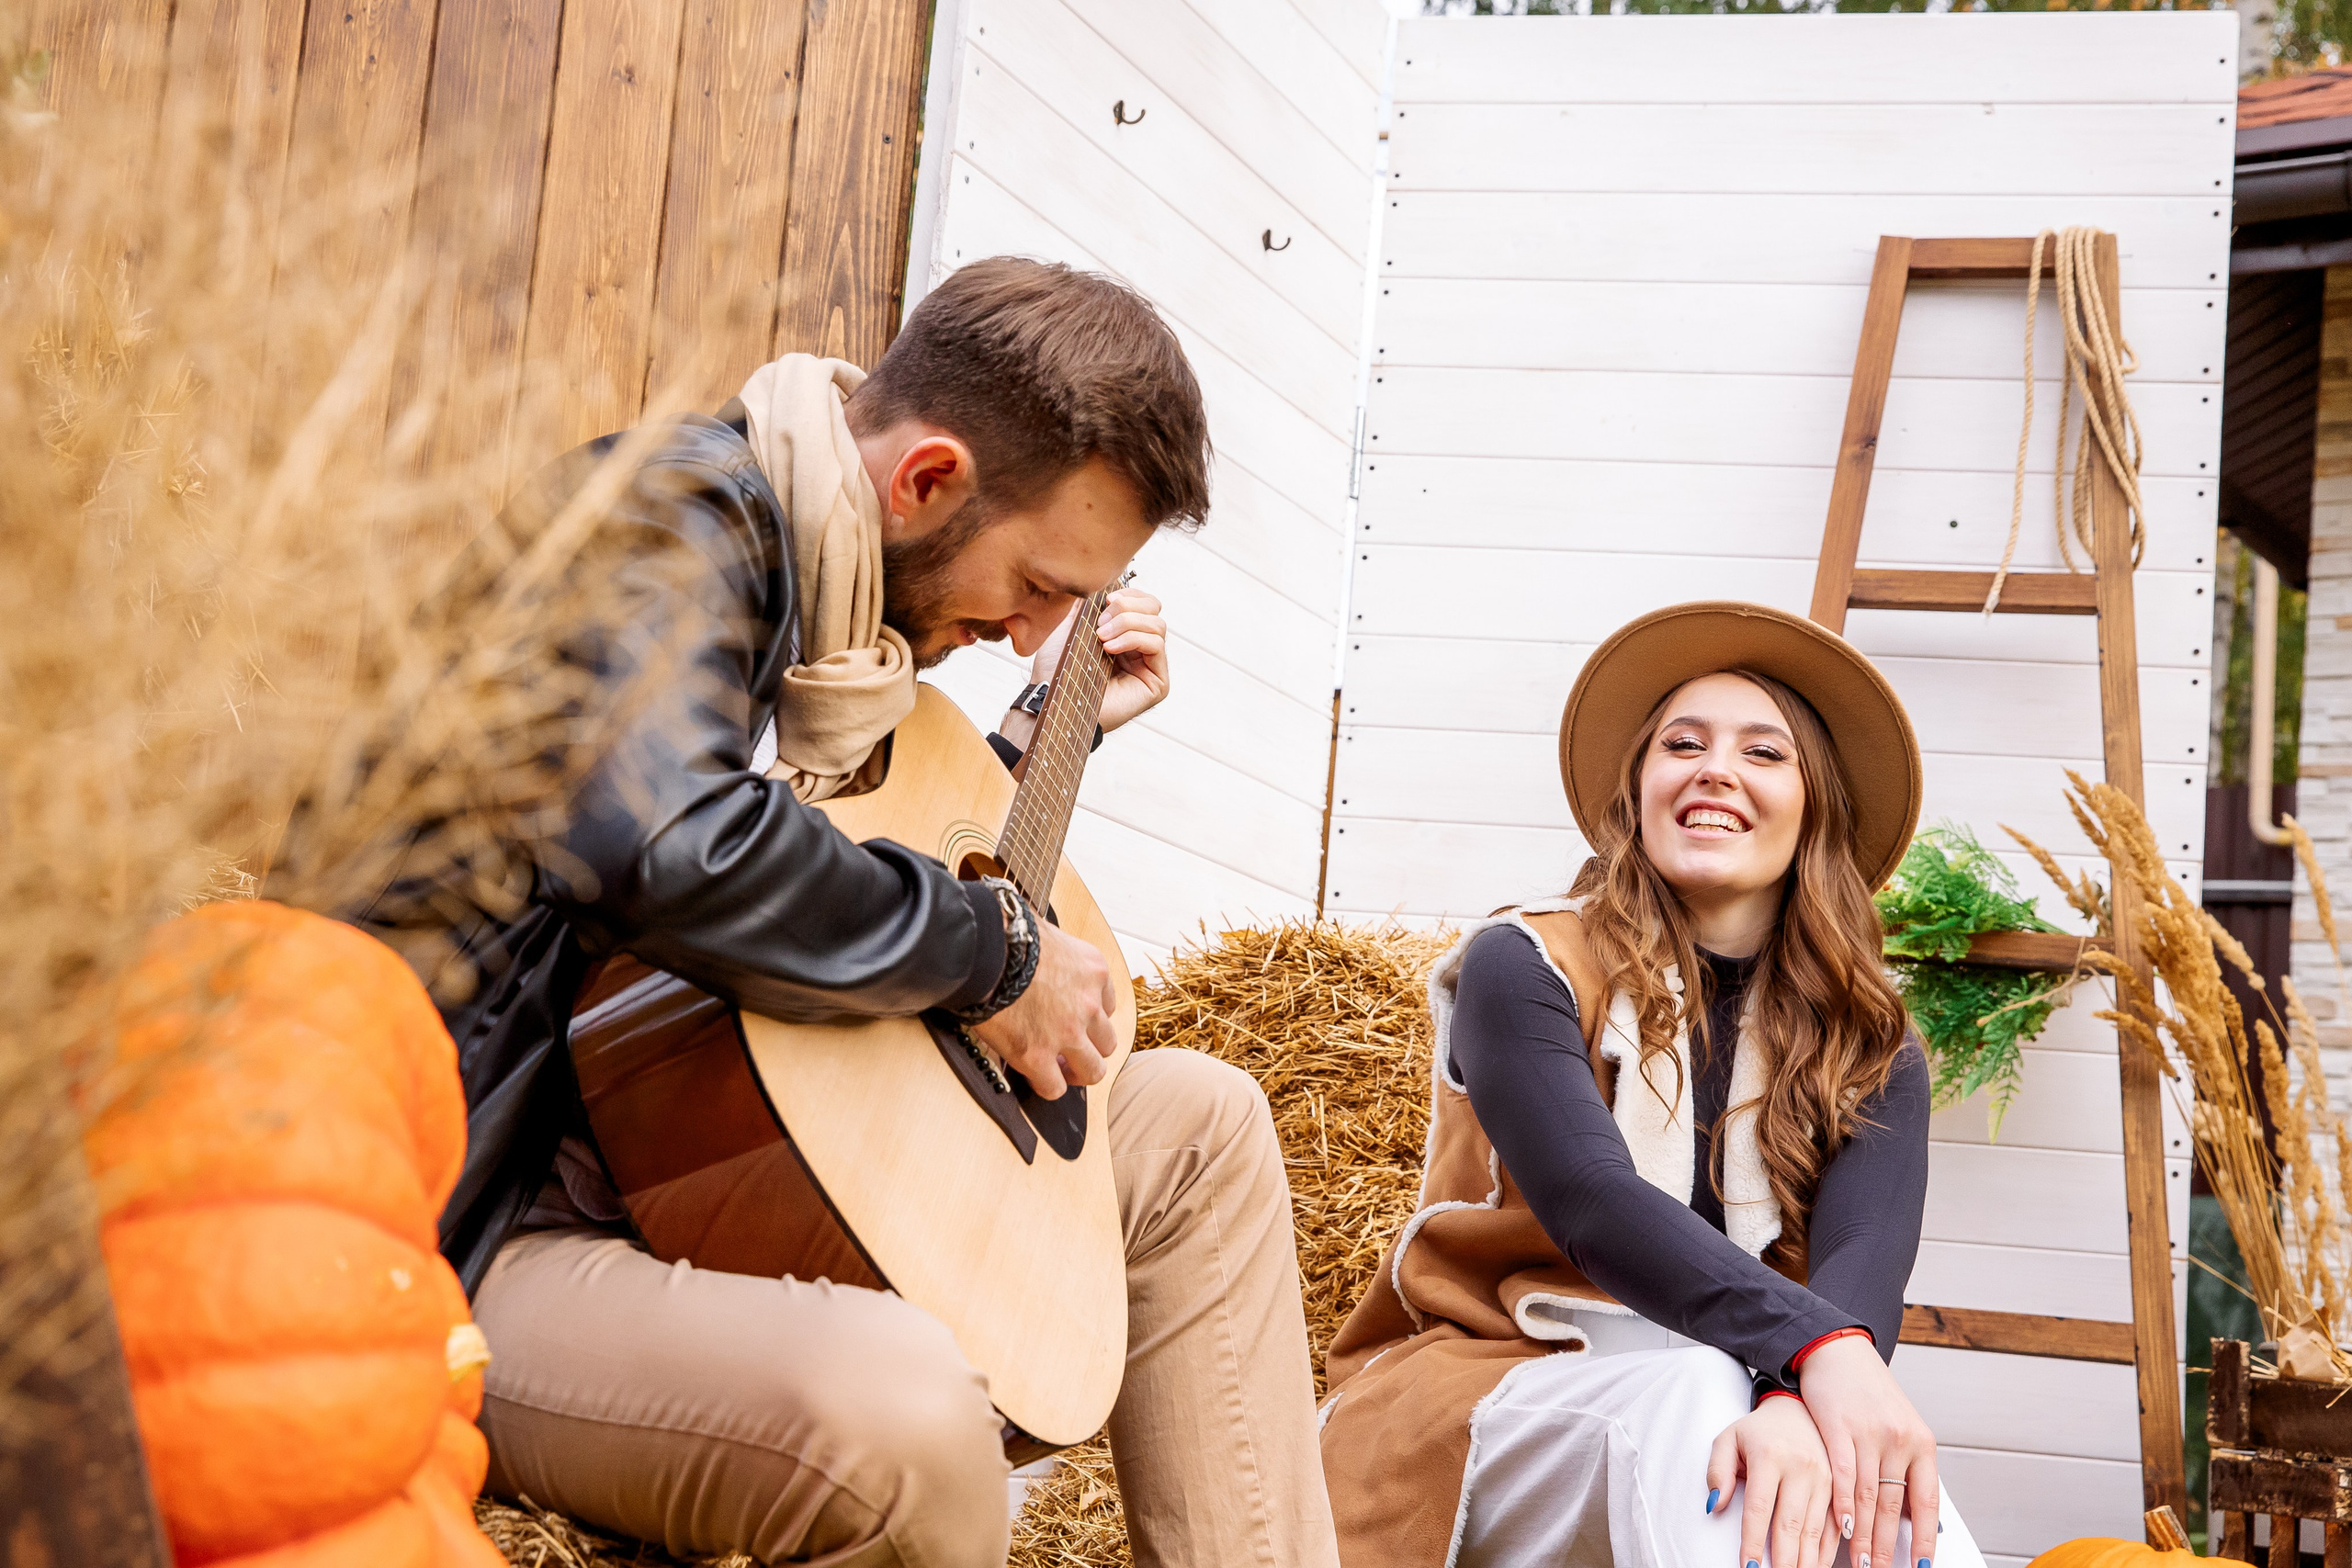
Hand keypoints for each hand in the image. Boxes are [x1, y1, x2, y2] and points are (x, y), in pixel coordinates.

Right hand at [967, 920, 1117, 1099]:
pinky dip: (1047, 1086)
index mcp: (1093, 971)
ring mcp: (1067, 1033)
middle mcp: (1088, 1004)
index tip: (1075, 1022)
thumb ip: (1057, 955)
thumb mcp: (1049, 935)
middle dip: (1089, 1049)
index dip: (1090, 1018)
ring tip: (1059, 1072)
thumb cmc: (1007, 934)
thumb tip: (1041, 957)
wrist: (983, 948)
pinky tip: (1034, 1077)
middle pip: (1107, 1042)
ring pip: (1092, 1071)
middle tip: (1069, 1051)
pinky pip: (1054, 1087)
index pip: (1108, 1005)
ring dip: (1077, 1073)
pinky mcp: (1037, 1056)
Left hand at [1011, 586, 1169, 737]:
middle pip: (1154, 608)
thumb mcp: (1070, 626)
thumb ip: (1085, 603)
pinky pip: (1156, 645)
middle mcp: (1141, 649)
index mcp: (1125, 634)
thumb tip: (1098, 579)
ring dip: (1127, 623)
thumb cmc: (1057, 670)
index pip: (1143, 601)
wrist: (1052, 700)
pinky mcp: (1157, 683)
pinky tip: (1109, 648)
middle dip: (1127, 607)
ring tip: (1102, 637)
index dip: (1128, 594)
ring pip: (1157, 624)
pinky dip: (1132, 639)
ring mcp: (1151, 666)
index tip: (1104, 600)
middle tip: (1100, 620)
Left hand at [1706, 1395, 1834, 1567]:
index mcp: (1769, 1456)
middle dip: (1783, 1559)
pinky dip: (1825, 1551)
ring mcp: (1824, 1478)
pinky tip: (1816, 1566)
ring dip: (1805, 1560)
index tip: (1747, 1567)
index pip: (1759, 1508)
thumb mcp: (1727, 1440)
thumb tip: (1714, 1505)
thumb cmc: (1755, 1432)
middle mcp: (1800, 1468)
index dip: (1753, 1541)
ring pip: (1814, 1529)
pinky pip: (1834, 1525)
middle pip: (1790, 1524)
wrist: (1795, 1409)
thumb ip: (1717, 1471)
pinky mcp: (1838, 1487)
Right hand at [1797, 1335, 1939, 1567]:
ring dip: (1863, 1535)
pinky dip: (1844, 1506)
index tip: (1921, 1567)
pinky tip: (1843, 1527)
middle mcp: (1899, 1439)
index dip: (1924, 1539)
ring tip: (1861, 1562)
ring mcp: (1869, 1433)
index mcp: (1921, 1443)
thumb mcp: (1902, 1426)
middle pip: (1893, 1505)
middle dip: (1887, 1546)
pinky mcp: (1838, 1428)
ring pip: (1868, 1497)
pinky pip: (1843, 1476)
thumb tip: (1919, 1519)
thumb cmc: (1870, 1393)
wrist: (1839, 1352)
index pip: (1926, 1501)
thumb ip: (1910, 1469)